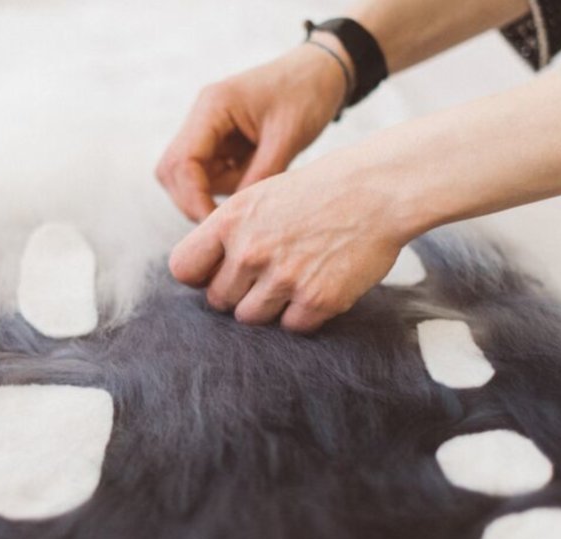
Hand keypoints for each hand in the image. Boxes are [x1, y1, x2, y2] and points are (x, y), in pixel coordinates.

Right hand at [155, 39, 349, 221]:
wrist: (321, 72)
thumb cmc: (307, 93)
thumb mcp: (288, 137)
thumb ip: (261, 176)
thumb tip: (236, 217)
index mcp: (213, 107)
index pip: (181, 161)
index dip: (193, 199)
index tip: (217, 224)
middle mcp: (202, 117)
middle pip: (173, 172)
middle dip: (194, 201)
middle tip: (228, 222)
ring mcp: (208, 131)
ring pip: (189, 178)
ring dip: (214, 194)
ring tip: (256, 190)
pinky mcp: (220, 142)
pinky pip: (210, 175)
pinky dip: (228, 188)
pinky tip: (256, 181)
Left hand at [167, 147, 417, 332]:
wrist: (377, 190)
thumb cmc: (319, 192)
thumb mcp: (261, 196)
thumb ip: (229, 232)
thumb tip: (204, 272)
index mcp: (230, 220)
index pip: (184, 268)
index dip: (200, 275)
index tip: (217, 274)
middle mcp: (250, 251)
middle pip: (219, 300)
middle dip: (238, 293)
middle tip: (270, 274)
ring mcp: (283, 278)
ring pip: (251, 318)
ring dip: (269, 307)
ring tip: (295, 278)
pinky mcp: (316, 300)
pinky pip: (291, 327)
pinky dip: (303, 315)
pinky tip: (318, 286)